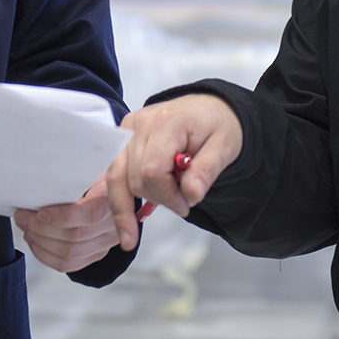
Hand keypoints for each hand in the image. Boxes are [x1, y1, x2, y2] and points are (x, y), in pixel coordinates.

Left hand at [14, 176, 119, 272]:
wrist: (120, 184)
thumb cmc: (99, 172)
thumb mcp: (91, 165)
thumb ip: (73, 175)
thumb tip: (43, 179)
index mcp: (113, 199)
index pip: (90, 215)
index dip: (61, 217)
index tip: (40, 212)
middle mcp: (113, 225)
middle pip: (75, 237)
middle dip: (40, 229)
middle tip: (22, 216)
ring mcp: (106, 242)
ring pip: (70, 254)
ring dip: (40, 243)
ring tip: (26, 228)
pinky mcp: (97, 253)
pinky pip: (70, 265)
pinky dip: (47, 256)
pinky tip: (35, 242)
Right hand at [104, 94, 241, 251]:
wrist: (207, 108)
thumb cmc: (215, 124)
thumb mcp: (224, 148)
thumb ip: (206, 172)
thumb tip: (191, 194)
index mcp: (166, 122)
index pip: (152, 171)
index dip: (167, 196)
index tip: (185, 204)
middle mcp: (140, 123)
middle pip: (134, 178)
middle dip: (156, 198)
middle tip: (179, 202)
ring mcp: (128, 129)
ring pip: (117, 178)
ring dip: (129, 204)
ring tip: (133, 230)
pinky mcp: (123, 137)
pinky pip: (115, 172)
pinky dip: (119, 195)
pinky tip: (124, 217)